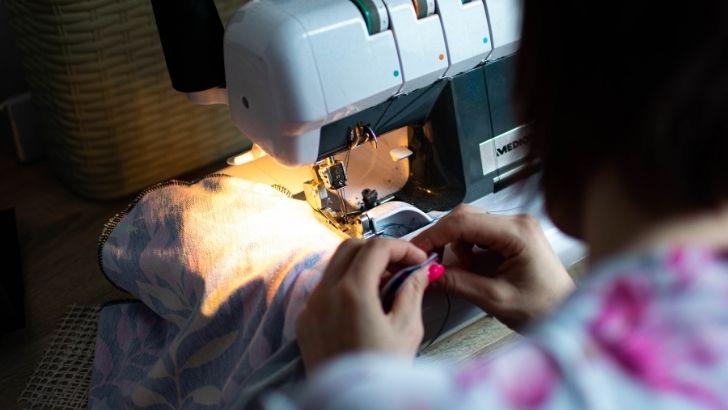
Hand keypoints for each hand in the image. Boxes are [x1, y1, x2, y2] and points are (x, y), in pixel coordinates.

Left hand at [296, 238, 430, 372]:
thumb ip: (412, 292)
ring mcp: (311, 306)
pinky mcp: (305, 321)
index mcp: (352, 292)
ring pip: (335, 265)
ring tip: (387, 285)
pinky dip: (346, 283)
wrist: (352, 407)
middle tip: (402, 266)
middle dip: (379, 250)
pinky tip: (366, 303)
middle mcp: (325, 294)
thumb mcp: (406, 331)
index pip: (376, 247)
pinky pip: (325, 287)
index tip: (418, 260)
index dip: (402, 247)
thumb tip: (419, 272)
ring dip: (362, 265)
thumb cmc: (382, 373)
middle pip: (351, 247)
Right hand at [411, 205, 574, 329]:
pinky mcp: (512, 236)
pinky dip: (467, 250)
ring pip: (468, 224)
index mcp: (518, 232)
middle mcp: (517, 222)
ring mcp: (515, 227)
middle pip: (464, 217)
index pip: (464, 222)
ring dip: (456, 247)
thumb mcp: (494, 299)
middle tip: (429, 262)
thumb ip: (458, 283)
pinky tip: (473, 269)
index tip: (416, 251)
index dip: (434, 235)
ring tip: (465, 273)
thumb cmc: (543, 308)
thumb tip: (427, 274)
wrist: (567, 314)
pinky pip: (478, 234)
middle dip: (443, 239)